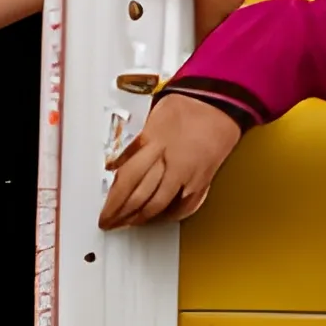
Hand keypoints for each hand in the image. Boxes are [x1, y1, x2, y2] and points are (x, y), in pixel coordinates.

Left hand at [98, 94, 242, 229]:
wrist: (220, 103)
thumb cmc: (187, 106)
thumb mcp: (150, 121)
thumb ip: (133, 146)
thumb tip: (114, 165)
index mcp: (153, 147)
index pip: (126, 182)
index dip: (113, 202)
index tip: (104, 213)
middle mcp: (171, 164)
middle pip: (141, 198)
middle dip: (123, 215)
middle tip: (112, 222)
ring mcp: (189, 175)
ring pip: (161, 205)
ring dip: (142, 218)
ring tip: (130, 222)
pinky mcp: (204, 180)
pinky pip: (185, 206)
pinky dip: (169, 215)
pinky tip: (159, 218)